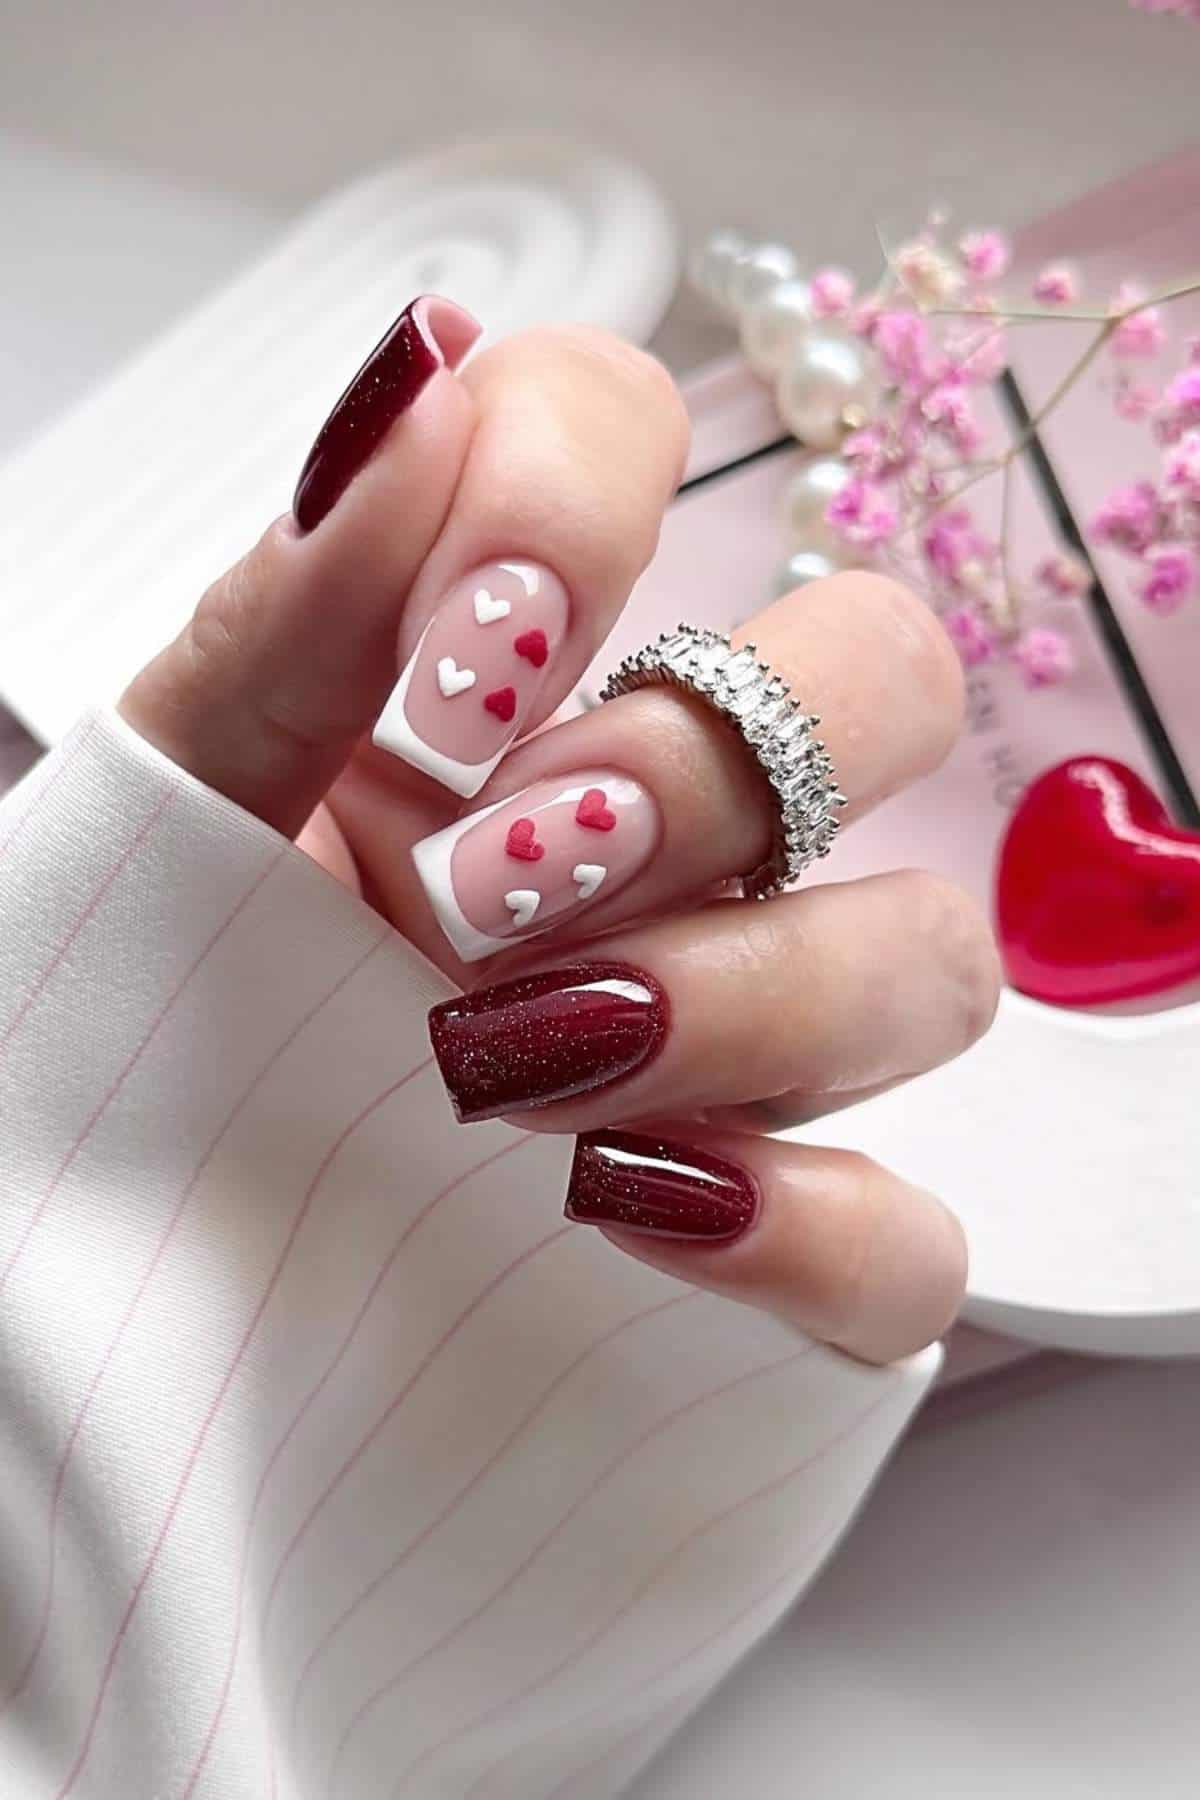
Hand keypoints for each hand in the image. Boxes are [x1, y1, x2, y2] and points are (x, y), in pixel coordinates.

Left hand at [121, 296, 998, 1365]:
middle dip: (701, 769)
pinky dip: (805, 1233)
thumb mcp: (186, 804)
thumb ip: (296, 607)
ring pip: (927, 960)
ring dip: (744, 999)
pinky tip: (626, 1211)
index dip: (576, 502)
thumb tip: (418, 376)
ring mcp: (744, 1034)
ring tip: (511, 1070)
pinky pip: (910, 1242)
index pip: (634, 440)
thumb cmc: (161, 994)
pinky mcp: (771, 1236)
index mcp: (513, 680)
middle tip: (494, 885)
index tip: (452, 670)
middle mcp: (664, 831)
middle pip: (880, 675)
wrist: (124, 1235)